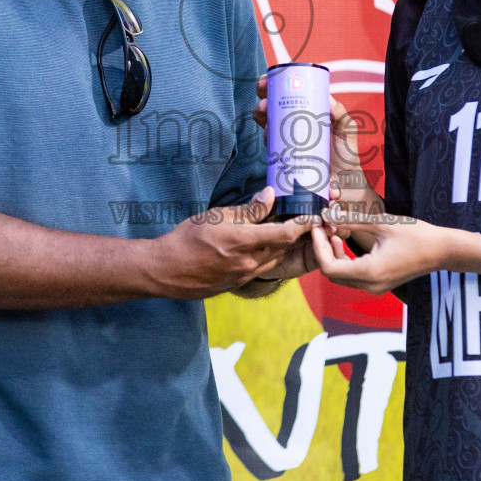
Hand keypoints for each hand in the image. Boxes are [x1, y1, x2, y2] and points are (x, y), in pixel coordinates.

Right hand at [151, 187, 313, 298]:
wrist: (167, 270)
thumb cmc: (188, 238)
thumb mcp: (217, 216)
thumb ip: (247, 209)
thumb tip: (270, 195)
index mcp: (244, 241)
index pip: (286, 234)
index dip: (303, 225)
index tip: (313, 215)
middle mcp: (249, 262)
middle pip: (285, 249)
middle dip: (299, 236)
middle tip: (307, 223)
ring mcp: (244, 276)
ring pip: (275, 260)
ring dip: (285, 248)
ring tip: (291, 233)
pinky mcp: (238, 284)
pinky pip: (261, 269)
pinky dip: (269, 257)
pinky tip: (266, 247)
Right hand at [252, 76, 380, 210]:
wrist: (343, 184)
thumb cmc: (346, 154)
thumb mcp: (347, 130)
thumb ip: (341, 114)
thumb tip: (328, 98)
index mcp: (308, 111)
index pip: (288, 93)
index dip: (274, 83)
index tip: (267, 80)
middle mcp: (295, 123)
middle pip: (272, 105)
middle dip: (263, 99)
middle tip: (265, 101)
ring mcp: (287, 139)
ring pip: (266, 122)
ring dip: (261, 115)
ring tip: (265, 114)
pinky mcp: (283, 156)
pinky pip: (270, 145)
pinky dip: (266, 138)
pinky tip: (268, 138)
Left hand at [310, 205, 443, 294]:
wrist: (441, 250)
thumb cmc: (415, 234)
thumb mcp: (381, 223)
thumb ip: (351, 220)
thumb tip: (327, 214)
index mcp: (369, 272)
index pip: (328, 267)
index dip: (318, 247)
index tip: (317, 227)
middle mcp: (369, 285)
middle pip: (331, 274)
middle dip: (323, 250)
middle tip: (323, 227)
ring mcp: (375, 287)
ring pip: (340, 276)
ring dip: (333, 255)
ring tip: (334, 231)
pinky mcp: (379, 284)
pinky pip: (352, 276)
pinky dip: (344, 260)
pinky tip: (345, 241)